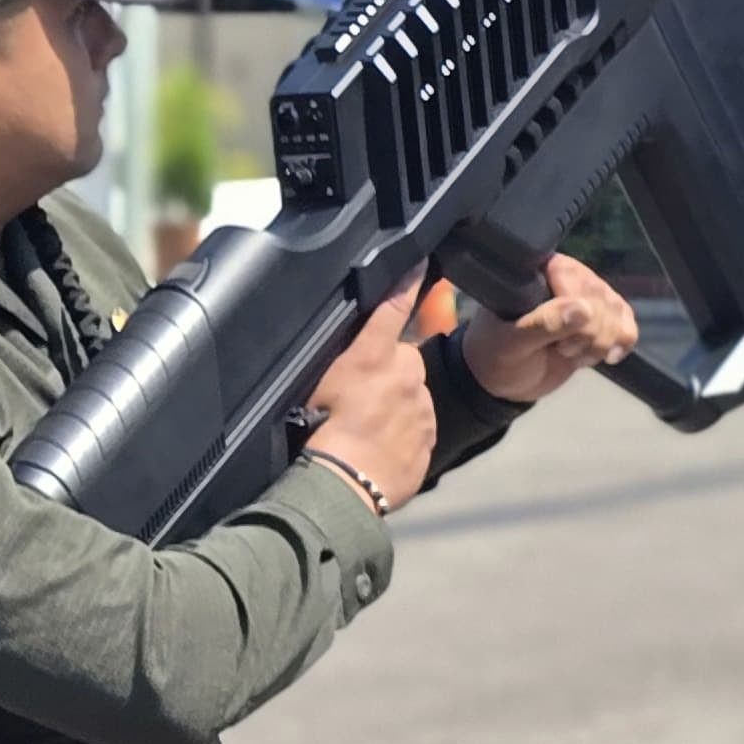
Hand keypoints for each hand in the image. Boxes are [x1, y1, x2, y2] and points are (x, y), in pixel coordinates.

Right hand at [303, 270, 435, 513]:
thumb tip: (343, 341)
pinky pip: (417, 429)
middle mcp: (407, 373)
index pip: (394, 305)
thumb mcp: (314, 381)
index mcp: (376, 354)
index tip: (423, 260)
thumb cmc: (318, 430)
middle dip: (387, 372)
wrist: (344, 483)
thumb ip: (337, 357)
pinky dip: (402, 435)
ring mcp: (423, 407)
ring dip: (394, 406)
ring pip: (411, 396)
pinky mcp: (429, 438)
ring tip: (364, 430)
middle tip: (357, 399)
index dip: (408, 279)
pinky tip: (376, 449)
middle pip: (401, 360)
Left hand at [461, 253, 639, 402]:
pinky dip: (620, 345)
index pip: (574, 278)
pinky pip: (629, 326)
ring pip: (619, 314)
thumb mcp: (512, 344)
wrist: (507, 381)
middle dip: (586, 336)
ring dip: (600, 344)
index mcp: (538, 272)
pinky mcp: (605, 318)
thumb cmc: (498, 355)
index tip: (556, 339)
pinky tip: (605, 358)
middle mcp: (569, 276)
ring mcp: (590, 297)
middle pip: (602, 301)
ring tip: (571, 354)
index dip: (574, 311)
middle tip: (559, 349)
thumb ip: (543, 325)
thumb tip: (584, 308)